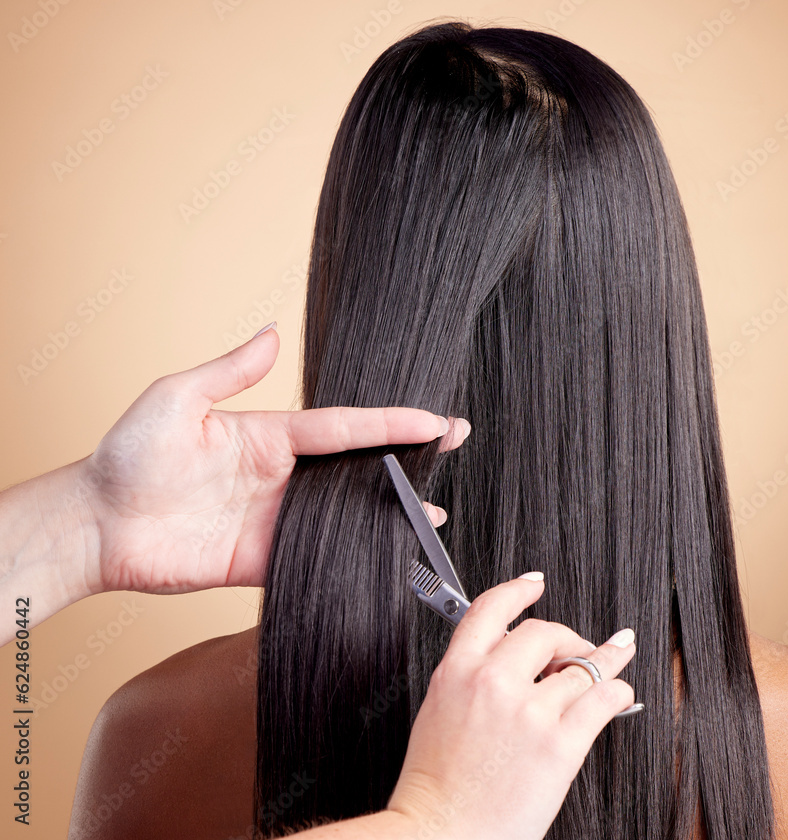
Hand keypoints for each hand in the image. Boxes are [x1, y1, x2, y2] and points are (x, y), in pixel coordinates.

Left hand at [75, 323, 468, 595]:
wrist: (94, 526)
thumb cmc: (127, 456)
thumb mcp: (176, 398)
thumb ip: (230, 372)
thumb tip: (270, 332)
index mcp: (269, 435)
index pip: (345, 427)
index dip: (391, 423)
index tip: (434, 420)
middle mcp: (281, 477)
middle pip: (358, 469)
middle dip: (407, 460)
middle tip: (455, 446)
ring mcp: (276, 521)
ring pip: (347, 516)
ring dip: (391, 513)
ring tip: (435, 514)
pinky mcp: (263, 561)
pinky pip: (317, 559)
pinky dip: (355, 559)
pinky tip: (388, 557)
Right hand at [387, 574, 637, 839]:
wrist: (441, 836)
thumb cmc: (437, 787)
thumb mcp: (439, 713)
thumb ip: (471, 678)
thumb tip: (513, 662)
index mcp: (457, 671)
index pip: (491, 609)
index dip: (518, 590)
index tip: (535, 585)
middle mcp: (494, 682)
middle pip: (544, 632)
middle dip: (567, 637)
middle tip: (578, 647)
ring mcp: (529, 711)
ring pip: (582, 666)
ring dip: (606, 660)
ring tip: (618, 656)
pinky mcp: (560, 744)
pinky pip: (603, 700)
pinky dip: (618, 692)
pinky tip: (620, 693)